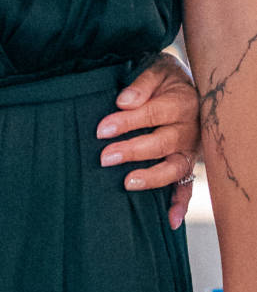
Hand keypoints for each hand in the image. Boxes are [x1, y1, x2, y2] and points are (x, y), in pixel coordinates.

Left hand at [96, 51, 201, 227]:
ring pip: (174, 167)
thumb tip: (123, 102)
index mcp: (180, 103)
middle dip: (133, 151)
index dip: (127, 122)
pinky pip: (187, 187)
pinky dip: (180, 204)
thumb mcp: (156, 70)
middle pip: (162, 143)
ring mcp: (189, 150)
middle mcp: (188, 129)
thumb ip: (141, 85)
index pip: (152, 113)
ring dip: (152, 177)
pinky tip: (171, 221)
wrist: (187, 86)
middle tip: (105, 157)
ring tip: (128, 182)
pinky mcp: (188, 165)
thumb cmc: (164, 80)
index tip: (102, 130)